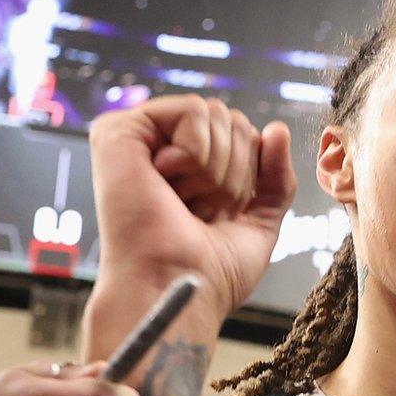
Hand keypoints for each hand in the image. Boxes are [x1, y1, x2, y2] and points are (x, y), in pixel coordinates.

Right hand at [90, 96, 298, 314]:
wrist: (181, 286)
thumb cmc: (212, 270)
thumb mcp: (260, 221)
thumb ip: (274, 177)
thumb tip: (276, 129)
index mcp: (188, 168)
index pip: (244, 135)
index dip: (249, 177)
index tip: (218, 216)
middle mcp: (161, 149)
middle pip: (233, 121)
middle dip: (233, 172)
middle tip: (198, 210)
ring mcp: (139, 139)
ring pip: (216, 114)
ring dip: (215, 170)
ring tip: (181, 200)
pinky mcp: (119, 130)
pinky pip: (192, 109)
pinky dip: (196, 152)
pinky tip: (165, 179)